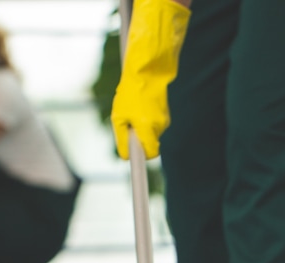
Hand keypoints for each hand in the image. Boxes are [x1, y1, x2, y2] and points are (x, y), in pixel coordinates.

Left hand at [110, 0, 190, 159]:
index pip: (150, 154)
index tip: (141, 170)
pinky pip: (154, 124)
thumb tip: (126, 156)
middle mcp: (160, 126)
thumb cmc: (130, 92)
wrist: (148, 70)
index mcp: (148, 128)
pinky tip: (140, 105)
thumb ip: (122, 138)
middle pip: (149, 144)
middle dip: (139, 139)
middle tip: (127, 123)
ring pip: (151, 133)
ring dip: (141, 127)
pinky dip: (146, 119)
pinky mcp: (165, 113)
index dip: (143, 158)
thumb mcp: (119, 116)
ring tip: (133, 108)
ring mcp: (165, 119)